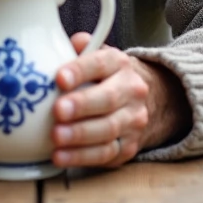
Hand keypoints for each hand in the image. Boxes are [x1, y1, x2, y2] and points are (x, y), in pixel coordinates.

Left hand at [50, 33, 191, 167]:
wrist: (146, 102)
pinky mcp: (128, 146)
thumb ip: (80, 49)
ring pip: (108, 128)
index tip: (59, 78)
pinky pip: (105, 153)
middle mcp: (131, 91)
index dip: (79, 70)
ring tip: (56, 137)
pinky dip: (81, 157)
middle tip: (58, 110)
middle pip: (108, 98)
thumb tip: (62, 45)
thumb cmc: (107, 78)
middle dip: (81, 105)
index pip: (100, 63)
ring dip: (80, 135)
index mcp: (119, 64)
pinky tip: (60, 156)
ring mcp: (133, 120)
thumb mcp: (98, 57)